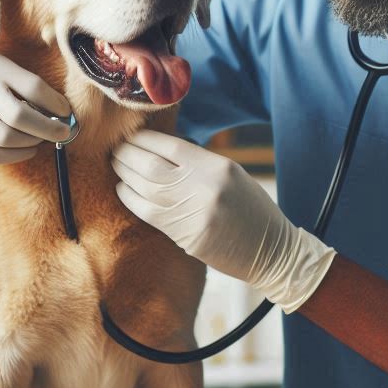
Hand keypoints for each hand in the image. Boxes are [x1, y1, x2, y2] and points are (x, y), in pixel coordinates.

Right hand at [0, 34, 73, 163]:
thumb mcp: (6, 65)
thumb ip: (30, 86)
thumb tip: (63, 112)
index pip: (32, 87)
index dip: (55, 103)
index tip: (66, 112)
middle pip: (18, 116)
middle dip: (48, 129)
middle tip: (62, 131)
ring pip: (5, 138)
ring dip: (32, 142)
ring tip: (42, 139)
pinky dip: (14, 156)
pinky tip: (27, 150)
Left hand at [111, 130, 335, 313]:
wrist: (271, 251)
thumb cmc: (252, 210)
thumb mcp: (232, 175)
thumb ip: (198, 162)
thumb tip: (160, 148)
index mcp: (218, 167)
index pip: (169, 145)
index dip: (143, 139)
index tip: (130, 136)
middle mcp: (203, 187)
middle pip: (150, 164)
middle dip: (127, 154)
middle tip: (116, 149)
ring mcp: (192, 212)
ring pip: (143, 187)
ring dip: (124, 174)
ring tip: (117, 165)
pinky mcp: (185, 235)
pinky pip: (146, 211)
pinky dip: (129, 197)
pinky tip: (123, 189)